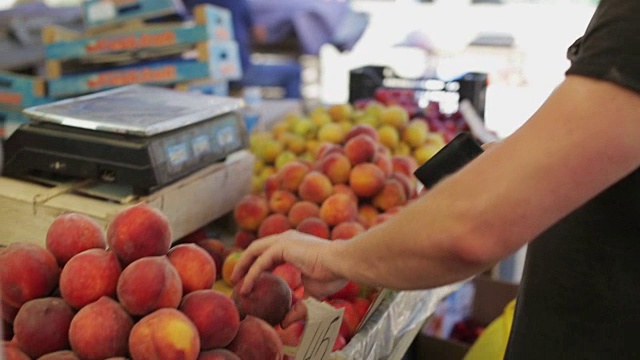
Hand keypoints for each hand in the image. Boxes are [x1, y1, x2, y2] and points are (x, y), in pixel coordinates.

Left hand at [231, 230, 347, 298]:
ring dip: (243, 267)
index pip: (269, 253)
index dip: (258, 267)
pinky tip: (246, 287)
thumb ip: (298, 306)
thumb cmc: (331, 275)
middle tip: (236, 281)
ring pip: (255, 251)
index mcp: (294, 246)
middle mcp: (287, 239)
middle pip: (257, 249)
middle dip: (245, 264)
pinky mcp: (283, 246)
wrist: (341, 264)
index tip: (250, 282)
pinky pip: (261, 261)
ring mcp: (284, 240)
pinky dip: (252, 275)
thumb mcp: (312, 295)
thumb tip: (284, 323)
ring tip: (235, 283)